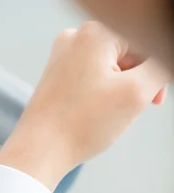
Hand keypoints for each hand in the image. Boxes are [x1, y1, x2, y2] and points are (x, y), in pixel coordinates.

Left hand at [0, 21, 169, 189]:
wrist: (38, 151)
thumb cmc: (77, 125)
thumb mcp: (137, 92)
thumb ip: (162, 67)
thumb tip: (161, 61)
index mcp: (95, 34)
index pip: (147, 45)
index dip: (155, 75)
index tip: (150, 98)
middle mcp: (74, 40)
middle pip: (128, 56)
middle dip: (134, 84)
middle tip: (123, 109)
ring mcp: (61, 58)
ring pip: (111, 71)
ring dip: (117, 93)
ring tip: (101, 115)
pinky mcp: (55, 77)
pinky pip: (91, 82)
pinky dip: (98, 98)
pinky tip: (89, 116)